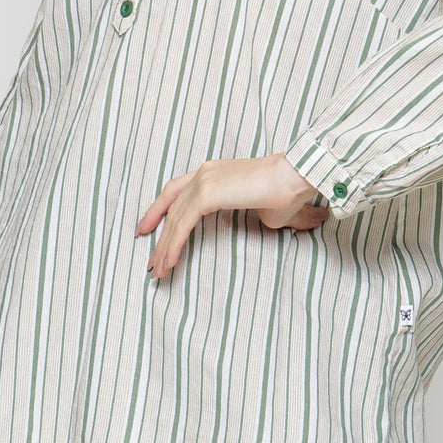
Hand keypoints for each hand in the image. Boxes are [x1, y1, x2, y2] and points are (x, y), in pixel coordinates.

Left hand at [134, 152, 327, 279]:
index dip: (159, 209)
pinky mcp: (206, 194)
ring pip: (175, 219)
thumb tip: (271, 224)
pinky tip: (169, 262)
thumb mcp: (264, 211)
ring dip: (164, 246)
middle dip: (159, 235)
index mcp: (213, 172)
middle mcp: (204, 173)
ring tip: (158, 270)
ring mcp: (203, 181)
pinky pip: (182, 224)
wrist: (294, 179)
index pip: (177, 190)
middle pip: (171, 206)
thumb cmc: (286, 194)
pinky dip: (173, 245)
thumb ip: (255, 217)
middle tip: (151, 260)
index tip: (147, 228)